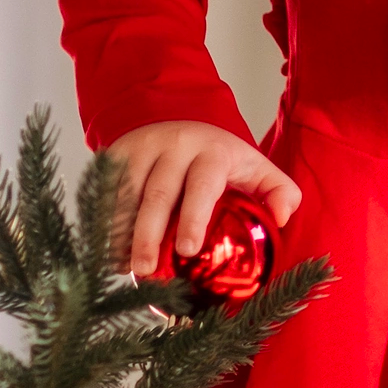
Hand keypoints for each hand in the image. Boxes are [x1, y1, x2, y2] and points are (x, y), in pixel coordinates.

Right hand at [107, 121, 300, 275]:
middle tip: (145, 270)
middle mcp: (174, 147)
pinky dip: (105, 222)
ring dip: (120, 233)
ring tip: (121, 266)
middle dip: (148, 235)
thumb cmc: (217, 156)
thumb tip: (282, 218)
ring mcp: (142, 148)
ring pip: (126, 194)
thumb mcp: (253, 166)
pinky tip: (107, 249)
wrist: (176, 117)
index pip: (203, 185)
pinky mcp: (116, 153)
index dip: (194, 217)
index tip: (188, 249)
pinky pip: (106, 191)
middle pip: (158, 195)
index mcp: (212, 152)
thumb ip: (278, 190)